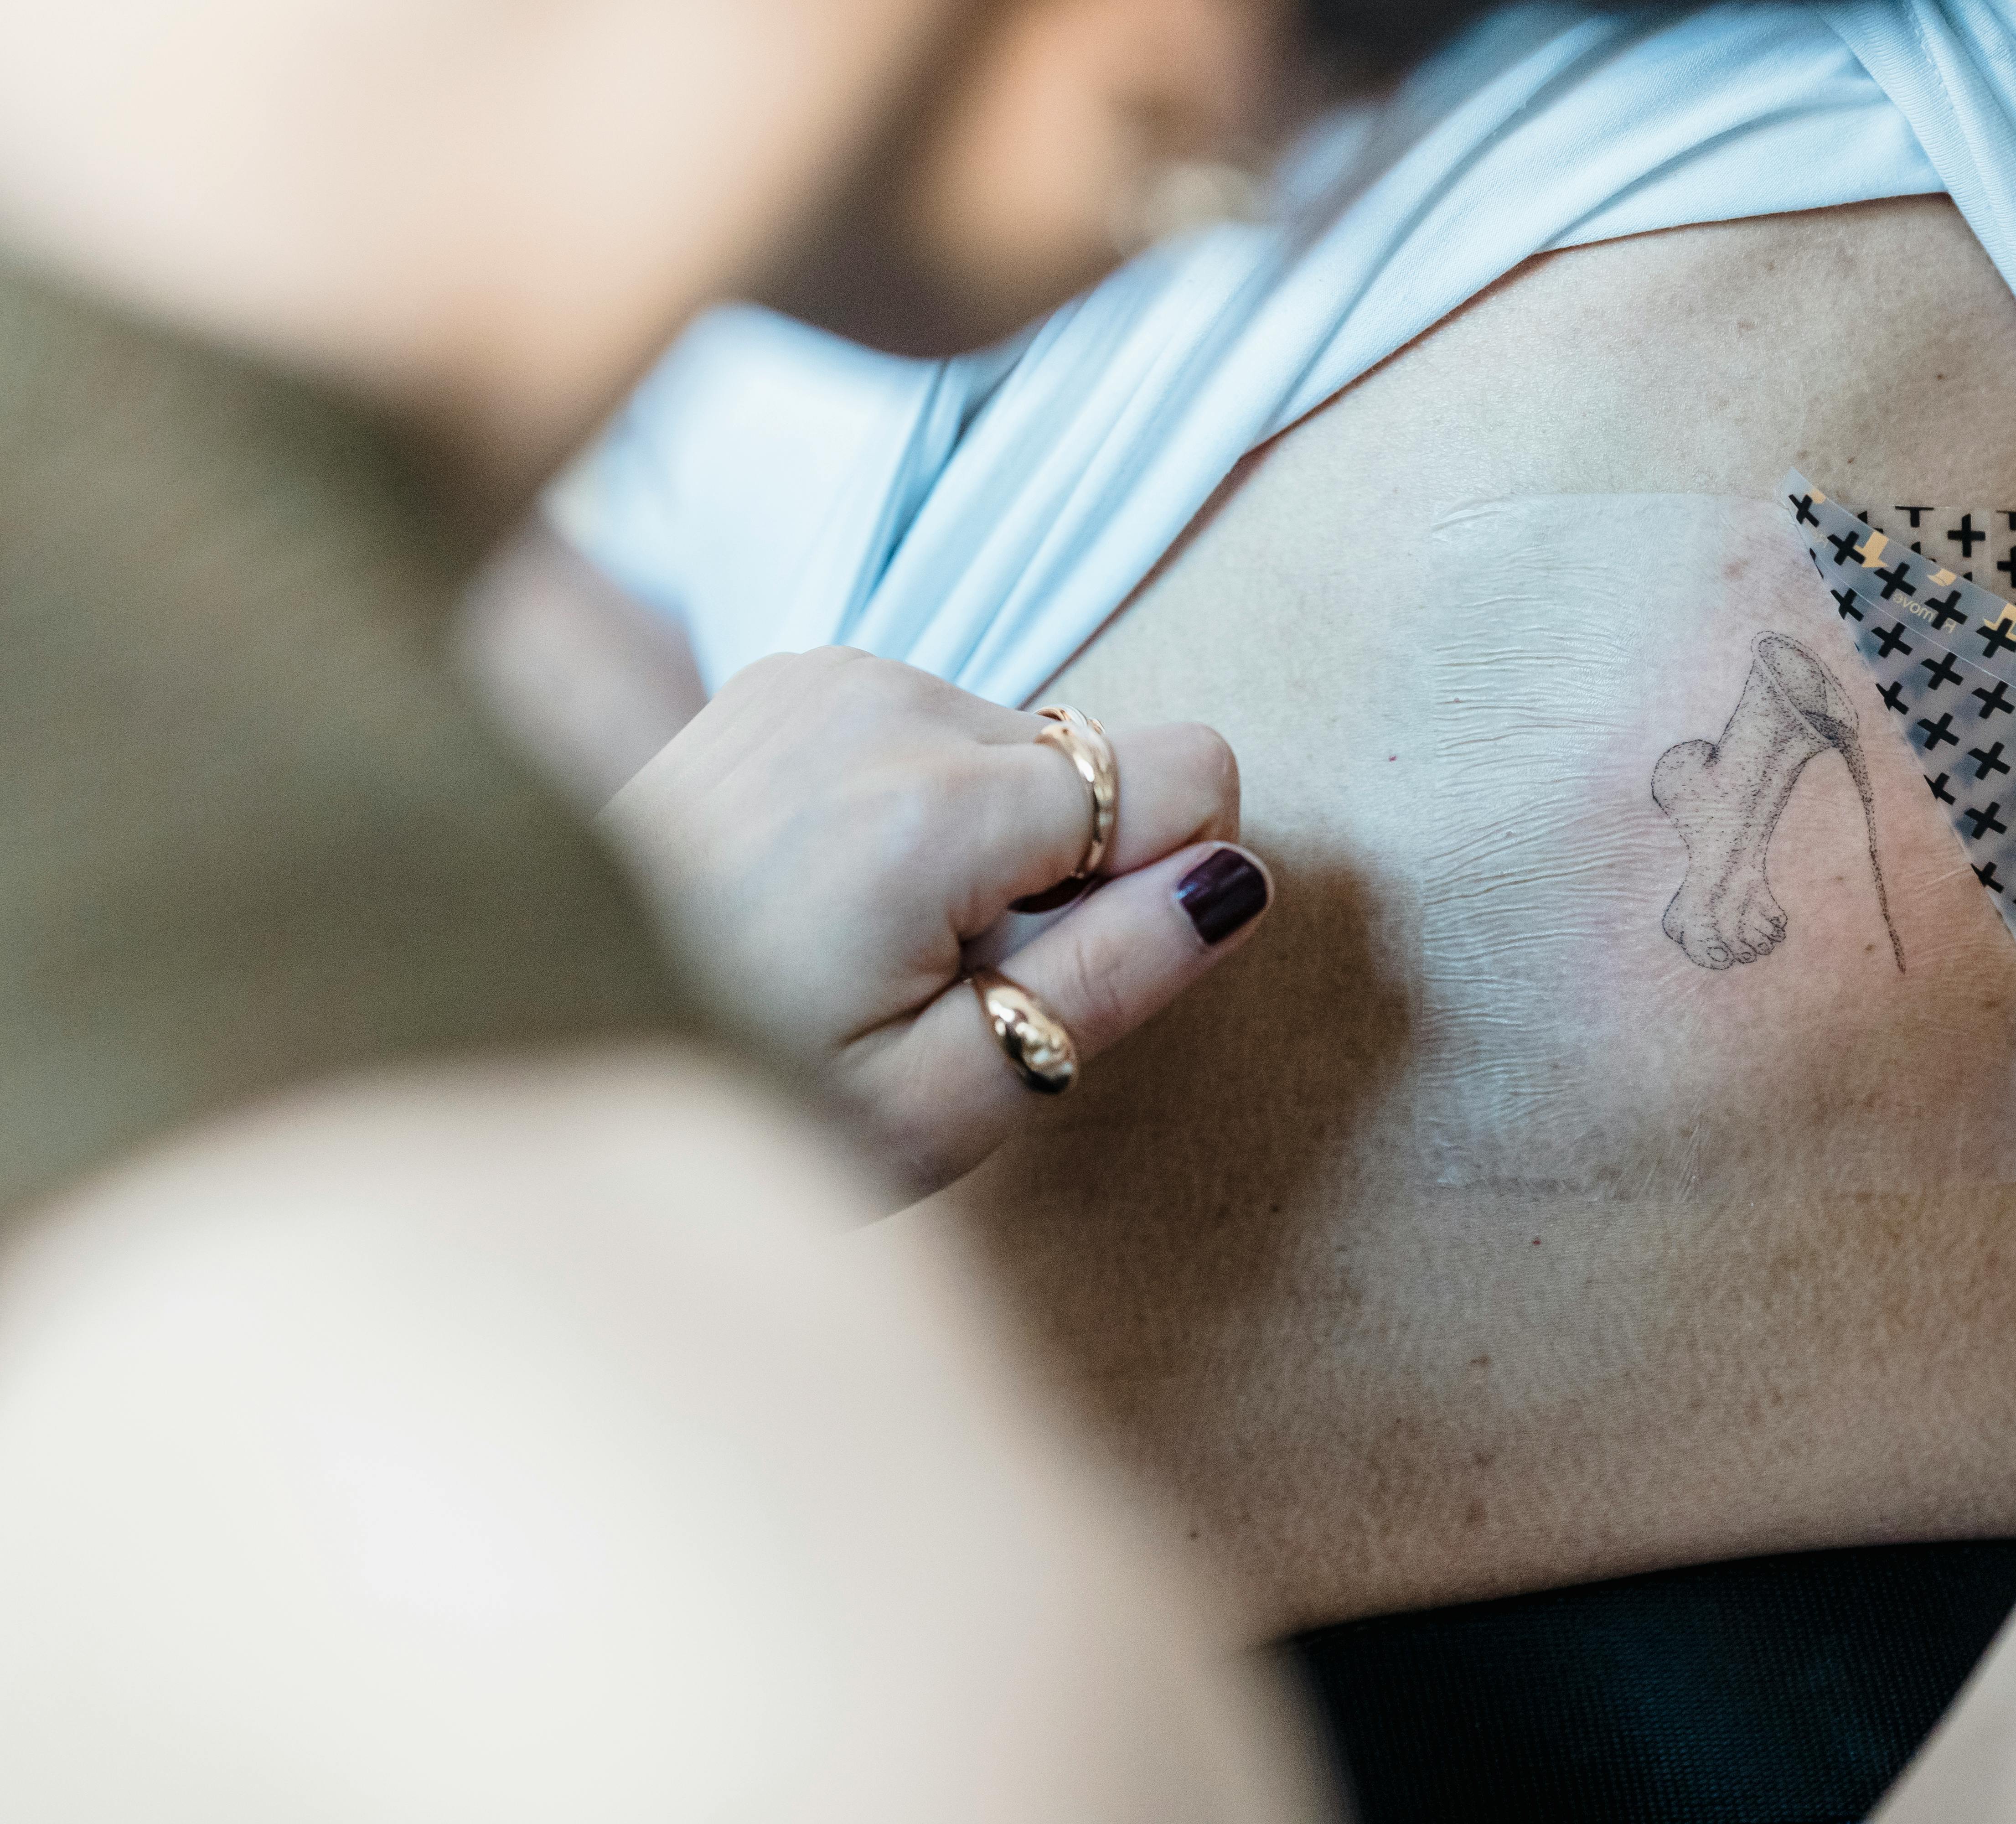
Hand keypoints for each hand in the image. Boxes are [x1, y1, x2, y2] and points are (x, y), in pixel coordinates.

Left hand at [601, 646, 1272, 1196]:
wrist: (535, 1029)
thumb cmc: (744, 1091)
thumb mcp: (944, 1099)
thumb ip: (1107, 980)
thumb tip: (1237, 883)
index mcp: (936, 809)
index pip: (1190, 776)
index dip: (1163, 885)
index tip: (1055, 963)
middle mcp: (887, 701)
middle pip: (1103, 763)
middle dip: (1059, 870)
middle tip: (939, 974)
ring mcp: (829, 673)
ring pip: (1021, 747)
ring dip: (984, 842)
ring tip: (872, 935)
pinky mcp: (792, 674)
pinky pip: (938, 725)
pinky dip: (916, 805)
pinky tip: (831, 884)